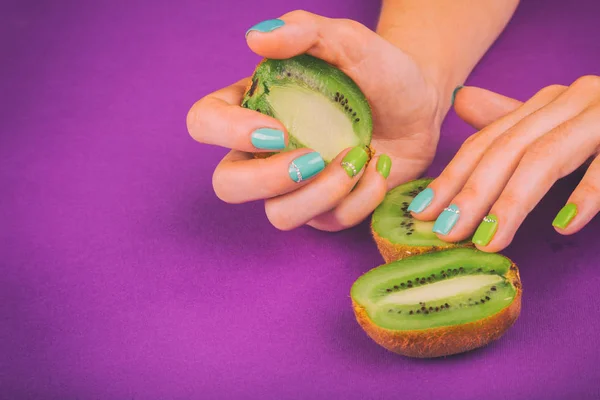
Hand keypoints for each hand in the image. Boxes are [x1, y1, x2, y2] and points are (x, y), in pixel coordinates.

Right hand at [187, 10, 448, 231]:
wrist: (420, 104)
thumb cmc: (379, 69)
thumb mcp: (347, 40)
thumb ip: (304, 31)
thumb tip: (256, 38)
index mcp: (254, 106)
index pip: (204, 123)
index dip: (227, 133)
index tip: (277, 127)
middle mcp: (266, 151)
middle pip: (228, 185)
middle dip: (266, 179)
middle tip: (312, 157)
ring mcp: (295, 185)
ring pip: (278, 215)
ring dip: (322, 192)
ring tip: (358, 160)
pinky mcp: (326, 208)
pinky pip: (327, 222)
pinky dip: (358, 199)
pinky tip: (377, 169)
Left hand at [410, 76, 599, 251]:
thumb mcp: (556, 126)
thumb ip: (512, 121)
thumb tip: (462, 102)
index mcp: (547, 102)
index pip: (486, 142)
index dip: (451, 177)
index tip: (422, 213)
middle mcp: (572, 100)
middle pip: (506, 150)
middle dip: (471, 194)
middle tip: (445, 233)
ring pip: (546, 158)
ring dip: (512, 203)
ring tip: (487, 240)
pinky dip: (586, 194)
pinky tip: (563, 224)